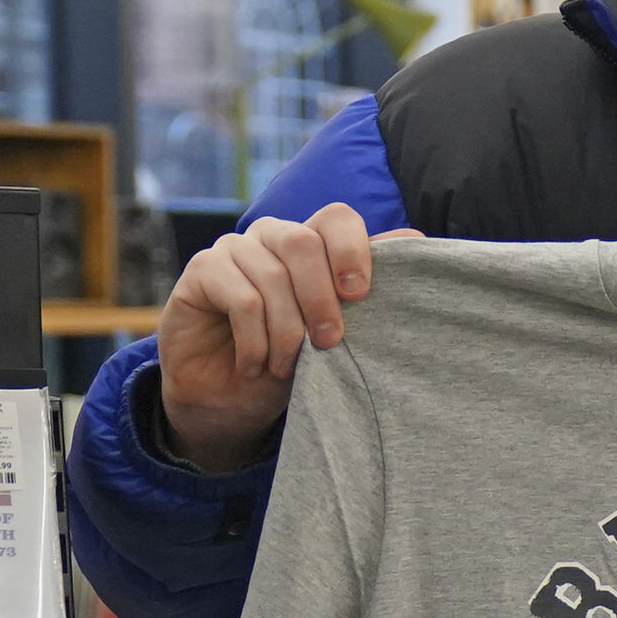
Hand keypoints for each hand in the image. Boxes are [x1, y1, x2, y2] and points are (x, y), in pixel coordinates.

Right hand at [156, 205, 408, 471]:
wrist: (229, 400)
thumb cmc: (291, 362)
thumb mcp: (336, 333)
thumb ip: (364, 289)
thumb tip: (415, 238)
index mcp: (312, 244)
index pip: (336, 217)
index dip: (352, 249)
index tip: (359, 294)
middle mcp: (272, 237)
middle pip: (303, 242)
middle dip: (321, 298)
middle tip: (329, 342)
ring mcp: (233, 249)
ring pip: (272, 275)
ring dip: (286, 331)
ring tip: (287, 367)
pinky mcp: (201, 270)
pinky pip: (239, 296)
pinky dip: (254, 339)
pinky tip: (255, 365)